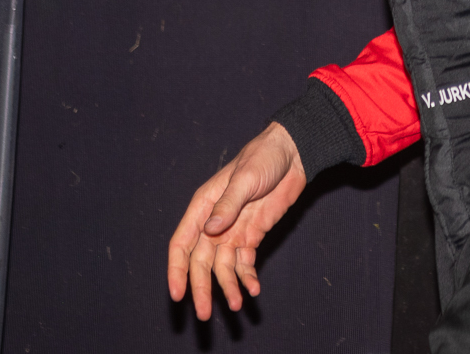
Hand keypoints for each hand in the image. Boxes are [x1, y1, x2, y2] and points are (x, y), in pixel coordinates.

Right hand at [166, 122, 307, 318]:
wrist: (293, 154)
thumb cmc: (263, 157)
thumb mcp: (245, 179)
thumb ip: (228, 205)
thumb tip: (210, 230)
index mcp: (203, 206)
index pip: (182, 243)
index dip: (176, 271)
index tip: (177, 295)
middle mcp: (214, 223)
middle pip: (201, 263)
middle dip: (202, 288)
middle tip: (204, 314)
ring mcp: (233, 231)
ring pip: (223, 267)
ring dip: (228, 287)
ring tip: (238, 305)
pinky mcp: (252, 236)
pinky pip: (245, 262)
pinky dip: (247, 277)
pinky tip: (254, 289)